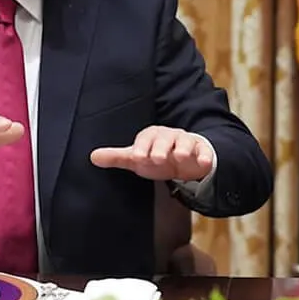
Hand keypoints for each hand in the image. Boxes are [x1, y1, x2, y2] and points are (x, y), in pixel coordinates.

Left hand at [90, 126, 213, 181]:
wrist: (185, 161)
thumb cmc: (158, 157)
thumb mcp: (137, 158)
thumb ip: (118, 157)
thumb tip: (93, 157)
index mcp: (153, 136)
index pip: (146, 138)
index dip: (142, 147)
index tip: (137, 157)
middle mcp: (170, 136)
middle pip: (166, 138)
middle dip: (162, 148)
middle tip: (157, 158)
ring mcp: (187, 142)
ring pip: (186, 142)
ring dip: (183, 149)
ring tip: (180, 157)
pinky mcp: (203, 150)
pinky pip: (206, 151)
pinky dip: (205, 156)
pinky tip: (204, 163)